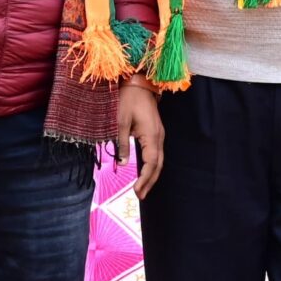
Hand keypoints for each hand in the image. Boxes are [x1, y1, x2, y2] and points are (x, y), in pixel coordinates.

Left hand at [114, 77, 164, 197]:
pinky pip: (157, 153)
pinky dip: (152, 166)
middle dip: (150, 182)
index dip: (145, 179)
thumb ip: (122, 144)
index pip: (151, 163)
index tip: (136, 191)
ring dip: (152, 175)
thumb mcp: (120, 123)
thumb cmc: (128, 100)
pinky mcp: (156, 132)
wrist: (139, 83)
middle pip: (158, 164)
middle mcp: (159, 137)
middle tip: (139, 196)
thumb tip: (123, 164)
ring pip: (159, 160)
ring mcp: (159, 134)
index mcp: (151, 135)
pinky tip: (145, 172)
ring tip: (142, 189)